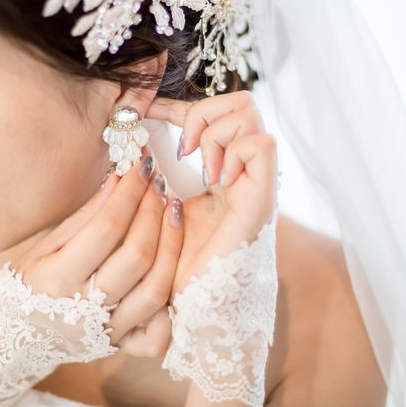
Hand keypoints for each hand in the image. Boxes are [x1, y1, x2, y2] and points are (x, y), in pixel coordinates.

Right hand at [10, 146, 182, 355]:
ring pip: (156, 288)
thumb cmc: (25, 285)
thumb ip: (84, 216)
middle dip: (154, 211)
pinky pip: (158, 332)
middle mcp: (84, 309)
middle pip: (138, 256)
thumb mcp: (44, 246)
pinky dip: (170, 303)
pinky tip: (171, 267)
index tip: (143, 167)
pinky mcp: (120, 347)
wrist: (11, 341)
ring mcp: (106, 332)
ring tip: (173, 212)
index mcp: (57, 278)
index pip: (107, 228)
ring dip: (172, 244)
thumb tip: (118, 181)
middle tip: (159, 186)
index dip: (130, 192)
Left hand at [145, 90, 278, 298]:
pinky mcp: (262, 196)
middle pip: (241, 101)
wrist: (199, 304)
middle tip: (184, 149)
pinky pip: (260, 144)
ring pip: (249, 112)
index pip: (211, 113)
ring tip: (201, 172)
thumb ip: (163, 175)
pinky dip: (233, 153)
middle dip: (203, 113)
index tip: (145, 111)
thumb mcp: (165, 206)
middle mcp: (242, 169)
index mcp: (220, 169)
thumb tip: (143, 147)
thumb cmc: (179, 261)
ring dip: (214, 134)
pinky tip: (216, 181)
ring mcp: (255, 179)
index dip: (177, 105)